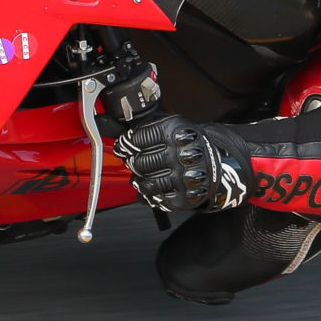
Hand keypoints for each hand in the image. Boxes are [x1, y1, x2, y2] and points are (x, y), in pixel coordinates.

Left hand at [114, 115, 249, 213]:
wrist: (215, 166)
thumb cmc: (186, 144)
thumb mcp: (169, 125)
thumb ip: (141, 124)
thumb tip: (105, 122)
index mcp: (177, 132)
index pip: (139, 138)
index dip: (126, 143)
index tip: (123, 146)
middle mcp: (182, 154)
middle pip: (140, 161)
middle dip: (132, 161)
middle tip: (135, 159)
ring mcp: (184, 178)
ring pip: (145, 182)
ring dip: (139, 179)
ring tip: (143, 173)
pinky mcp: (185, 197)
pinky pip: (155, 199)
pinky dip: (148, 194)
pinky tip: (153, 185)